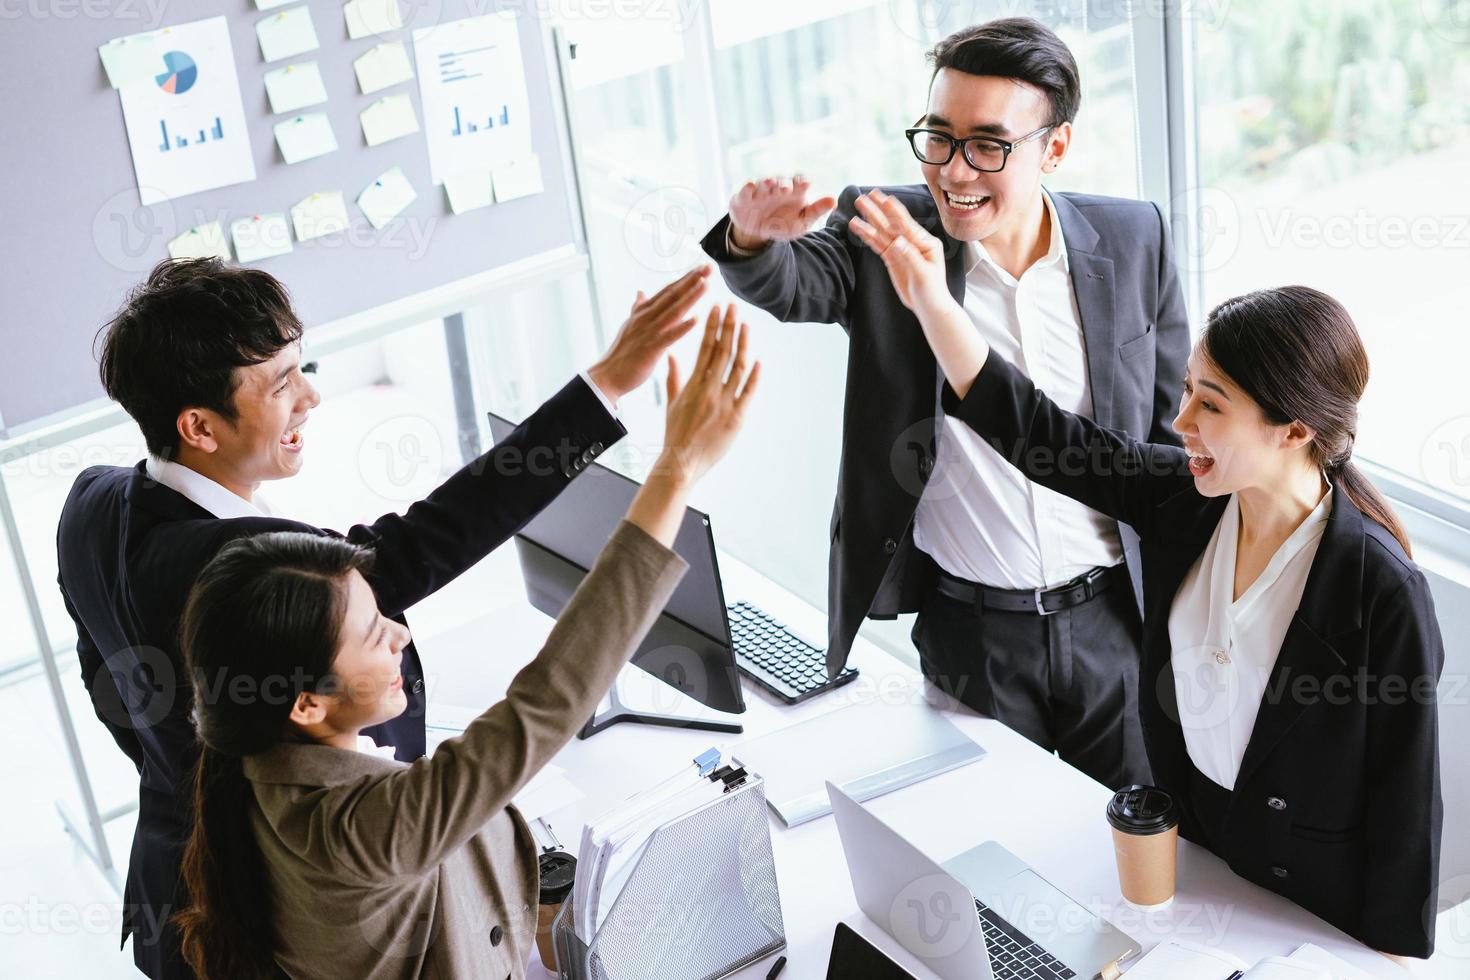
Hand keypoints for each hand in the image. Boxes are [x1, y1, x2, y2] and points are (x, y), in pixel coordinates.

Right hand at [586, 266, 710, 403]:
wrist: (608, 375)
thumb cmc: (621, 353)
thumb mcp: (629, 325)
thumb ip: (637, 308)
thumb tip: (640, 292)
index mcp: (644, 312)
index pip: (668, 291)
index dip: (685, 279)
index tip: (700, 268)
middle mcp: (647, 318)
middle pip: (673, 295)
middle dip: (692, 280)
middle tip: (709, 267)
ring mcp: (649, 332)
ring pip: (673, 310)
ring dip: (690, 296)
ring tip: (705, 284)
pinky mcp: (651, 348)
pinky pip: (669, 336)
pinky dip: (682, 327)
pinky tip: (695, 319)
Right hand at [625, 304, 760, 545]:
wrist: (681, 462)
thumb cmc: (675, 434)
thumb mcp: (671, 402)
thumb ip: (674, 377)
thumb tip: (672, 355)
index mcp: (693, 384)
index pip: (704, 348)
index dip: (712, 326)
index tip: (717, 308)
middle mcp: (709, 390)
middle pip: (722, 351)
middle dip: (729, 326)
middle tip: (734, 306)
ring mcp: (724, 404)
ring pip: (736, 367)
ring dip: (742, 344)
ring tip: (746, 325)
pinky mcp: (736, 418)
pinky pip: (748, 393)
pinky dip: (754, 376)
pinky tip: (758, 360)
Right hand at [728, 176, 836, 250]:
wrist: (758, 233)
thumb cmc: (783, 223)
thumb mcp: (802, 222)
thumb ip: (816, 211)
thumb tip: (834, 200)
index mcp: (793, 191)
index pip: (799, 182)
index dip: (801, 182)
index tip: (805, 184)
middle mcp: (776, 188)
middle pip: (781, 181)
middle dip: (783, 184)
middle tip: (786, 189)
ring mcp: (760, 192)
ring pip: (763, 183)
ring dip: (767, 182)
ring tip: (770, 182)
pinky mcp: (743, 198)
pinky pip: (745, 191)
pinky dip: (747, 188)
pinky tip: (750, 186)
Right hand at [849, 189, 951, 316]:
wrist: (928, 307)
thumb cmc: (932, 291)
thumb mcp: (923, 274)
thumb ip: (909, 256)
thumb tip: (897, 241)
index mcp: (925, 243)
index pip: (906, 225)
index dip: (894, 212)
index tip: (884, 198)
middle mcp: (913, 242)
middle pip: (892, 224)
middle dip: (878, 210)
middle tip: (864, 197)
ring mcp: (901, 249)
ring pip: (882, 232)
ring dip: (870, 220)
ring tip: (857, 207)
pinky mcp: (892, 258)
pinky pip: (878, 244)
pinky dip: (868, 235)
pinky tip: (858, 227)